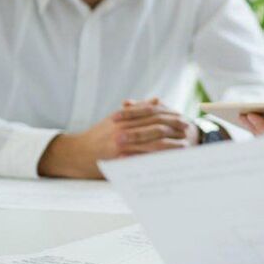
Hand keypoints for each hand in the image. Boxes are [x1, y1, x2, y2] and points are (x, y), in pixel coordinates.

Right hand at [37, 98, 196, 178]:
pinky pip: (142, 161)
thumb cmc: (97, 136)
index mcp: (123, 118)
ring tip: (184, 147)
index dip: (169, 116)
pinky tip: (169, 162)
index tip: (183, 119)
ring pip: (151, 144)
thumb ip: (136, 110)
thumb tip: (157, 100)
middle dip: (174, 130)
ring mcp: (120, 146)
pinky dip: (157, 161)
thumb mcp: (115, 119)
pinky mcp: (119, 161)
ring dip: (170, 146)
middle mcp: (122, 130)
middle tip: (189, 132)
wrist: (75, 153)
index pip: (151, 114)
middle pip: (155, 127)